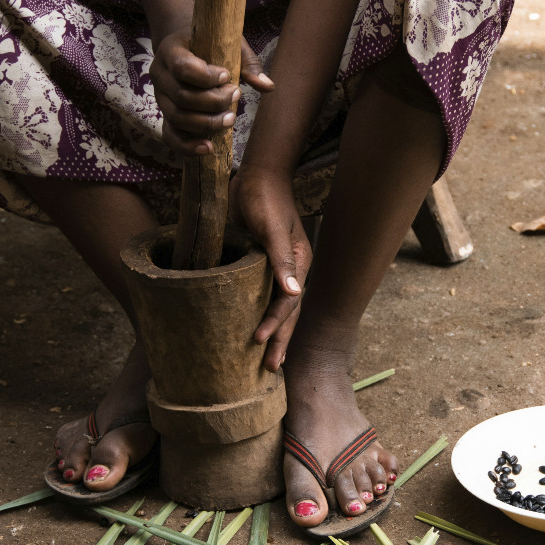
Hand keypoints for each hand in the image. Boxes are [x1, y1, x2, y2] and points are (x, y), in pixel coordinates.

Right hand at [151, 32, 274, 154]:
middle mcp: (160, 75)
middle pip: (182, 97)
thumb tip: (268, 86)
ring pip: (177, 118)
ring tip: (230, 119)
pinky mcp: (165, 115)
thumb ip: (248, 64)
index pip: (182, 67)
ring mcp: (160, 98)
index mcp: (171, 50)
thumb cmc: (209, 44)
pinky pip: (170, 135)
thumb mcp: (228, 45)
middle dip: (213, 102)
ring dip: (206, 123)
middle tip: (236, 95)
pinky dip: (188, 145)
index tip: (226, 76)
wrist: (185, 46)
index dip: (205, 76)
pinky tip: (208, 148)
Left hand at [229, 164, 311, 371]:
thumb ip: (281, 258)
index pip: (289, 303)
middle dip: (280, 341)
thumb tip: (293, 292)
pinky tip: (246, 329)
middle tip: (270, 370)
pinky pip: (259, 297)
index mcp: (299, 263)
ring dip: (272, 334)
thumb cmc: (264, 197)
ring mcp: (274, 269)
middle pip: (288, 313)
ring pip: (276, 309)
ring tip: (264, 361)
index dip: (275, 324)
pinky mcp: (257, 265)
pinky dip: (256, 315)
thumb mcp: (272, 226)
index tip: (257, 342)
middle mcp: (289, 271)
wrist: (254, 175)